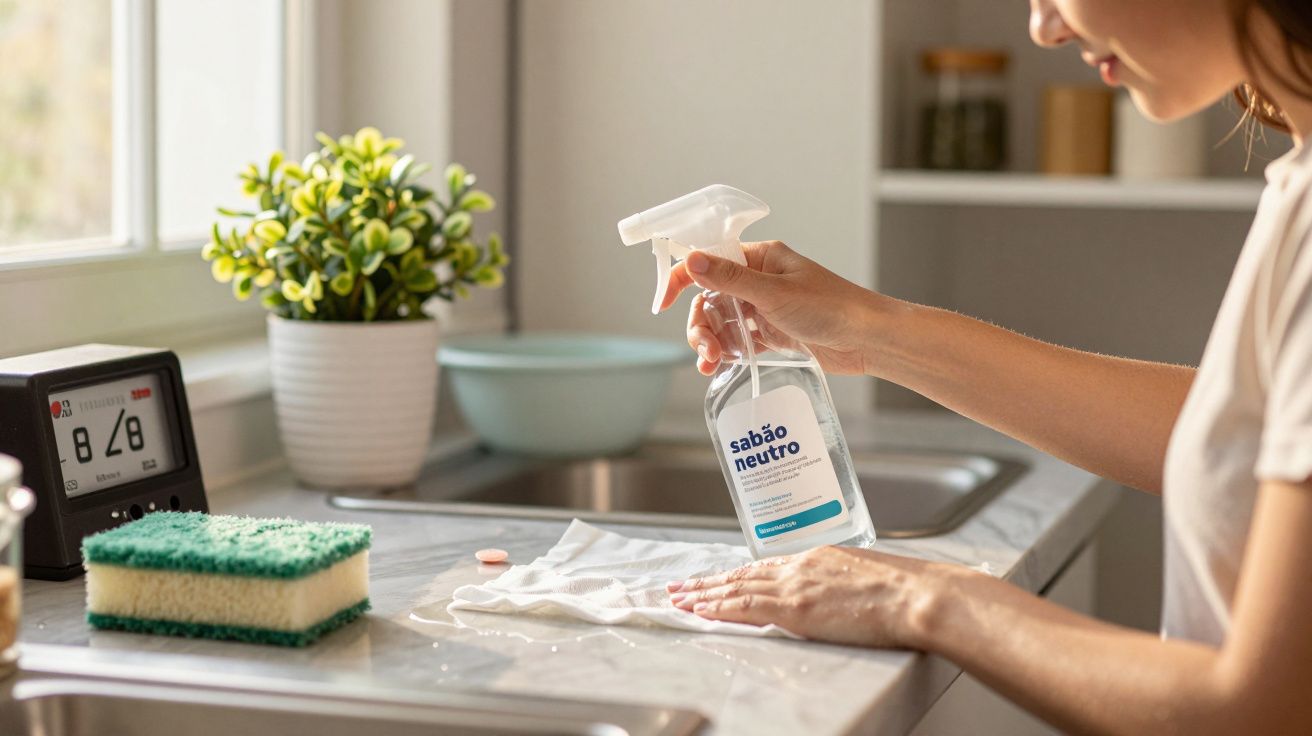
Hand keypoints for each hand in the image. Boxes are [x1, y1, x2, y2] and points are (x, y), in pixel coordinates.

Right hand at [657, 241, 882, 375]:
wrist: (867, 340)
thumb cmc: (831, 307)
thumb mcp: (774, 293)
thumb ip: (731, 280)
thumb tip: (692, 260)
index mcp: (760, 258)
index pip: (709, 260)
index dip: (682, 278)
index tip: (662, 302)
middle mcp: (759, 281)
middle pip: (710, 298)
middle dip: (700, 324)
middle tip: (704, 348)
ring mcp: (764, 309)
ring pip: (721, 322)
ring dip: (710, 341)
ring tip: (711, 363)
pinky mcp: (771, 334)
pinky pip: (737, 341)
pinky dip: (726, 353)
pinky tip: (720, 366)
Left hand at [666, 545, 956, 648]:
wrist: (918, 595)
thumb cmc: (908, 590)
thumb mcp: (868, 577)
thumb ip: (843, 583)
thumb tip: (839, 595)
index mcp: (818, 558)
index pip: (766, 566)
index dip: (738, 573)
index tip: (719, 577)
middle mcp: (800, 566)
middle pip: (743, 574)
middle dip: (709, 581)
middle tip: (681, 585)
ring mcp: (794, 586)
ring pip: (735, 589)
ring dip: (703, 594)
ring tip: (678, 599)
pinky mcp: (794, 609)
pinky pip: (743, 608)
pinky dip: (717, 608)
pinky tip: (698, 610)